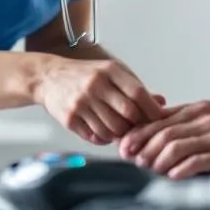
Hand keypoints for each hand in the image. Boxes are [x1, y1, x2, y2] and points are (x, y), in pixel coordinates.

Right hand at [35, 58, 166, 144]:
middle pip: (128, 114)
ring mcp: (81, 102)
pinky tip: (103, 131)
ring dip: (120, 134)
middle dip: (137, 124)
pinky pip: (96, 137)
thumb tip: (161, 103)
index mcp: (109, 71)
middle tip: (139, 128)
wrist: (48, 77)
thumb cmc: (86, 75)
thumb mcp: (111, 72)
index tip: (160, 118)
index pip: (137, 92)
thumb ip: (135, 87)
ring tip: (119, 129)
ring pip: (112, 129)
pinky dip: (104, 138)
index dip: (152, 109)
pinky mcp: (70, 119)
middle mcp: (95, 85)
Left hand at [118, 100, 209, 178]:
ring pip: (177, 146)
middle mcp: (208, 117)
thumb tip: (146, 135)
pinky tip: (172, 177)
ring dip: (159, 160)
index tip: (124, 146)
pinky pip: (197, 161)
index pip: (161, 119)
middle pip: (165, 132)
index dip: (139, 133)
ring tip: (152, 170)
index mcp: (200, 108)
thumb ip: (182, 126)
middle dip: (144, 148)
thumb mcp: (208, 124)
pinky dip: (180, 170)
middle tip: (134, 161)